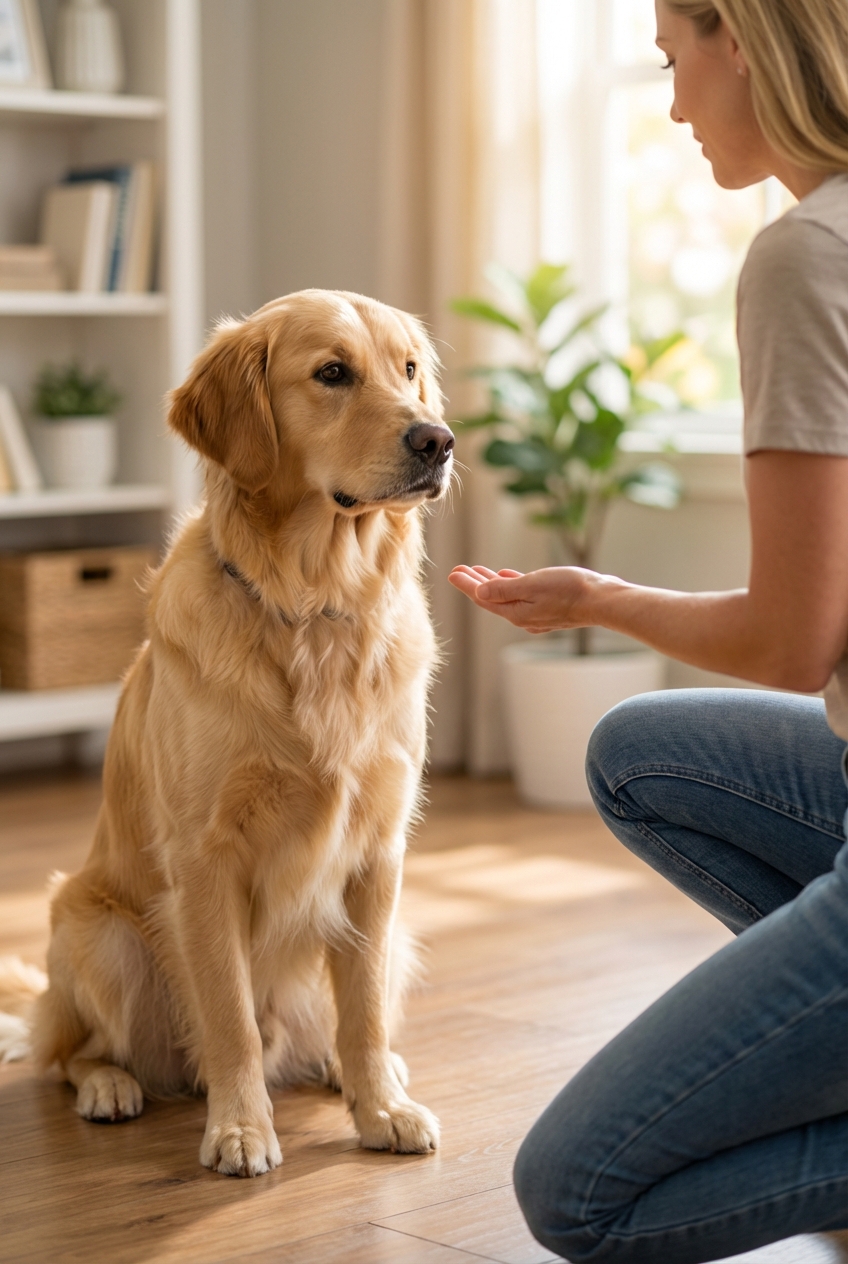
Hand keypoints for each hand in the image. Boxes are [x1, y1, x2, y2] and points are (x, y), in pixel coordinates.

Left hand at [448, 564, 596, 632]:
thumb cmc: (570, 590)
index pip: (483, 598)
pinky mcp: (550, 608)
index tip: (452, 572)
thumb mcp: (532, 585)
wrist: (603, 601)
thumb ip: (504, 589)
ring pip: (507, 597)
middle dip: (475, 583)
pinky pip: (522, 596)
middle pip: (492, 599)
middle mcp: (524, 617)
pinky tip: (509, 575)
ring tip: (479, 571)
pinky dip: (511, 585)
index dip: (466, 585)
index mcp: (517, 613)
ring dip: (492, 583)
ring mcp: (537, 614)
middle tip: (458, 570)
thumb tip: (479, 591)